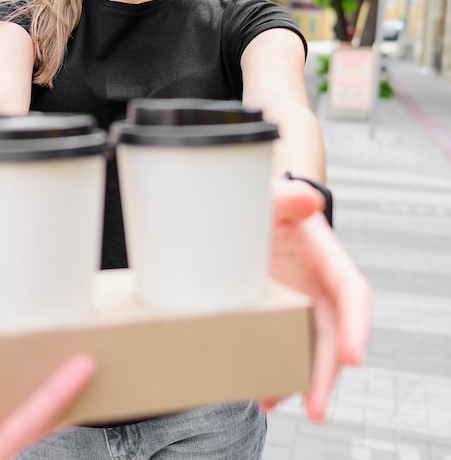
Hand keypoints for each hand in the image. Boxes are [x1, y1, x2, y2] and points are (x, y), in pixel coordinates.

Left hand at [260, 178, 370, 421]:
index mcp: (328, 260)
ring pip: (306, 350)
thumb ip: (287, 198)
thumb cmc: (269, 208)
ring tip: (272, 402)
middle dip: (326, 374)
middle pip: (331, 337)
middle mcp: (318, 288)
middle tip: (314, 409)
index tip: (353, 358)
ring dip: (297, 381)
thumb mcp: (274, 200)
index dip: (357, 327)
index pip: (353, 295)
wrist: (249, 216)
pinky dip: (273, 368)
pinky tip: (258, 389)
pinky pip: (280, 346)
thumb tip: (308, 200)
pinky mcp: (276, 314)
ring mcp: (298, 304)